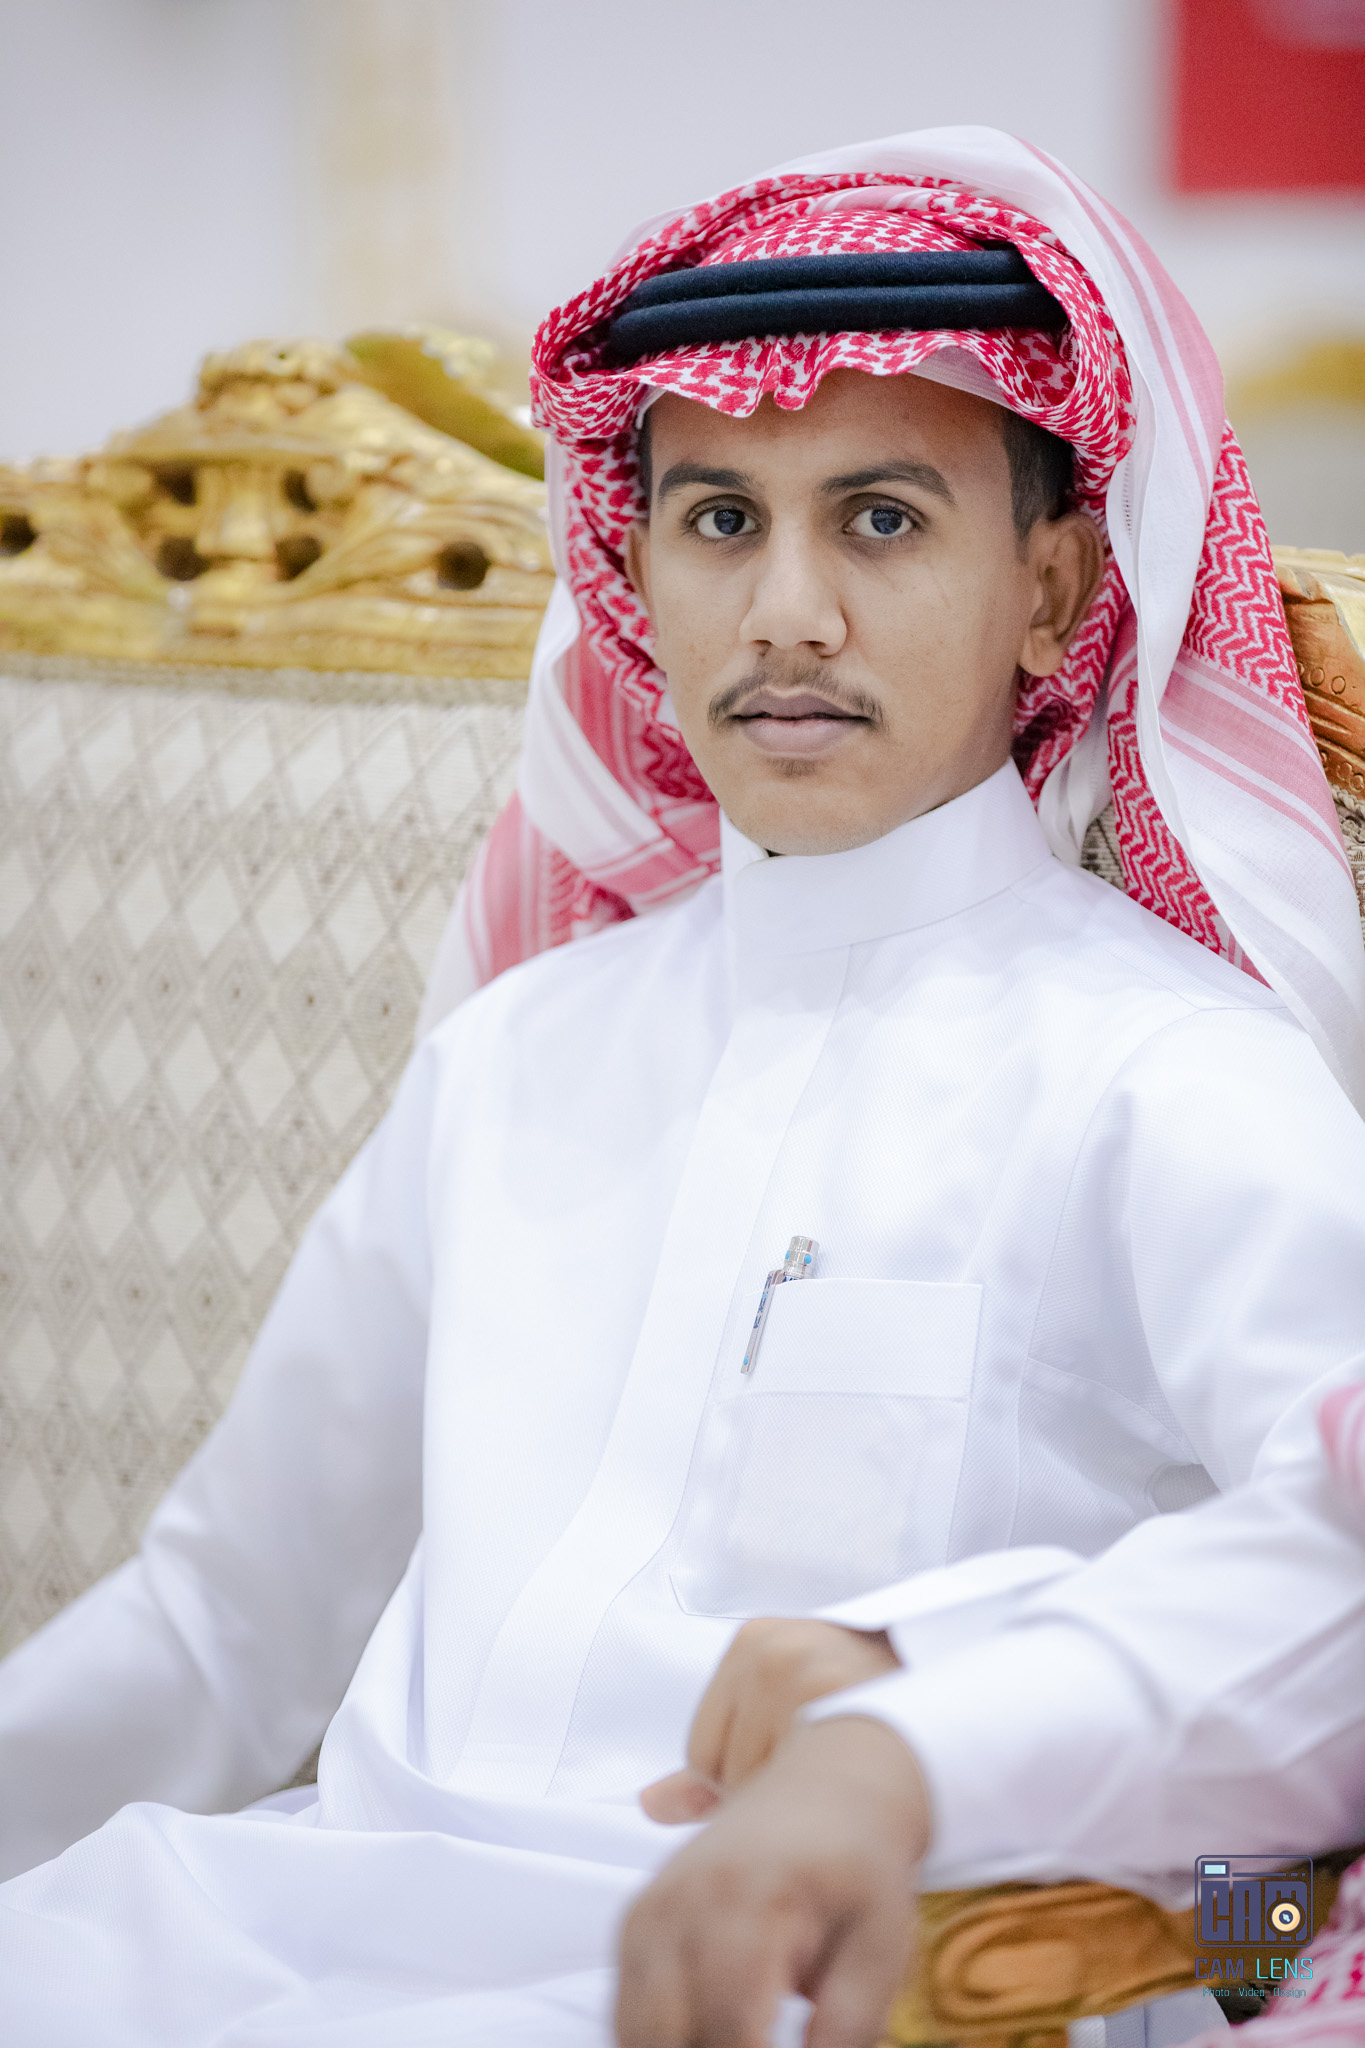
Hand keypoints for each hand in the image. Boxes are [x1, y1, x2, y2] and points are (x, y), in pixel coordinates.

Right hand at [617, 1714, 929, 2047]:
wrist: (828, 1786)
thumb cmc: (858, 1867)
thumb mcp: (880, 1943)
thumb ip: (851, 2023)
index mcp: (752, 1898)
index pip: (729, 2027)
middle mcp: (688, 1897)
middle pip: (665, 2033)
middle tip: (758, 2046)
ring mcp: (653, 1905)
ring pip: (633, 2026)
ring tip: (735, 2041)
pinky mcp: (638, 1917)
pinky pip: (624, 2004)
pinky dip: (653, 2037)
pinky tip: (703, 2037)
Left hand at [641, 1617, 899, 1823]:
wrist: (957, 1688)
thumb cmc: (866, 1705)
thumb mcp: (782, 1718)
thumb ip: (714, 1767)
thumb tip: (651, 1807)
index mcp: (752, 1643)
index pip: (703, 1757)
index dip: (748, 1777)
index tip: (801, 1752)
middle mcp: (774, 1651)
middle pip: (730, 1774)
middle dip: (774, 1787)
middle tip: (831, 1759)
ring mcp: (809, 1672)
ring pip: (768, 1787)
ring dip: (805, 1795)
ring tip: (851, 1763)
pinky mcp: (846, 1698)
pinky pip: (808, 1786)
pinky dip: (832, 1797)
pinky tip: (864, 1773)